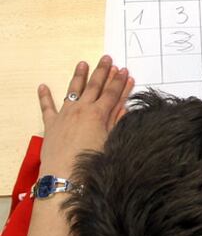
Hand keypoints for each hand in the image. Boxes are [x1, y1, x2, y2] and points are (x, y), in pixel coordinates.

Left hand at [38, 55, 133, 177]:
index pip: (112, 93)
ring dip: (79, 76)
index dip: (120, 82)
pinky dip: (44, 96)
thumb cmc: (91, 162)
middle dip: (102, 72)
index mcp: (98, 114)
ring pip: (73, 90)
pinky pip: (47, 107)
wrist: (65, 177)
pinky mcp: (51, 124)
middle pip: (94, 86)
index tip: (125, 71)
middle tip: (107, 58)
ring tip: (83, 63)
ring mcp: (65, 115)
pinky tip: (43, 86)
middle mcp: (82, 109)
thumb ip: (116, 122)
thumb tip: (124, 105)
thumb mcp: (110, 141)